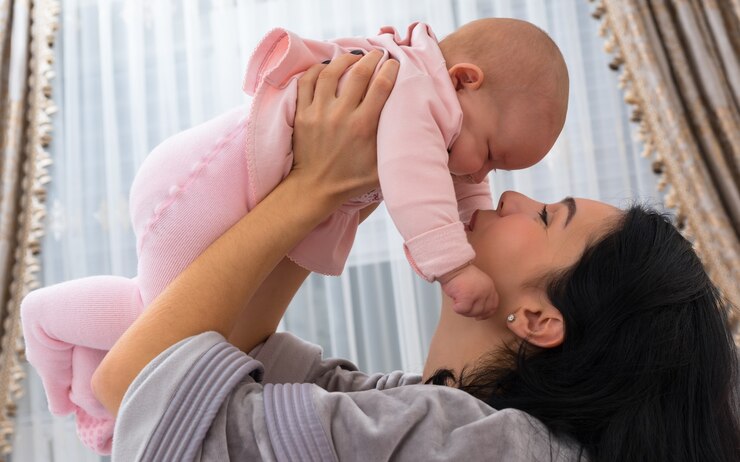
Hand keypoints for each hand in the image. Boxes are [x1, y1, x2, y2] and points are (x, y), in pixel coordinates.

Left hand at [290, 50, 398, 204]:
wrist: (315, 188)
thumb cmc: (351, 180)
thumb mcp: (381, 168)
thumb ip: (395, 146)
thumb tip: (415, 131)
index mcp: (363, 127)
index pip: (381, 85)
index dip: (390, 69)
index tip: (394, 64)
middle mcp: (341, 116)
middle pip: (358, 73)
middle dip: (371, 58)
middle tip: (377, 54)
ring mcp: (318, 113)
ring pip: (330, 71)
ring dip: (344, 59)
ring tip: (353, 57)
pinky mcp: (302, 114)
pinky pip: (307, 81)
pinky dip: (318, 70)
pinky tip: (328, 68)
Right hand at [439, 264, 498, 319]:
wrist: (452, 267)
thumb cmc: (461, 275)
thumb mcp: (478, 283)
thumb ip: (482, 295)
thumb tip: (480, 312)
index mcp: (490, 287)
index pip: (493, 305)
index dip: (486, 313)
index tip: (480, 316)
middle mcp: (486, 291)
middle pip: (483, 311)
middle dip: (472, 313)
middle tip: (465, 308)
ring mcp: (478, 294)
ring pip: (473, 312)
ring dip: (464, 310)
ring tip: (458, 301)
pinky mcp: (467, 297)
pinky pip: (463, 310)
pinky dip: (457, 308)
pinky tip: (455, 301)